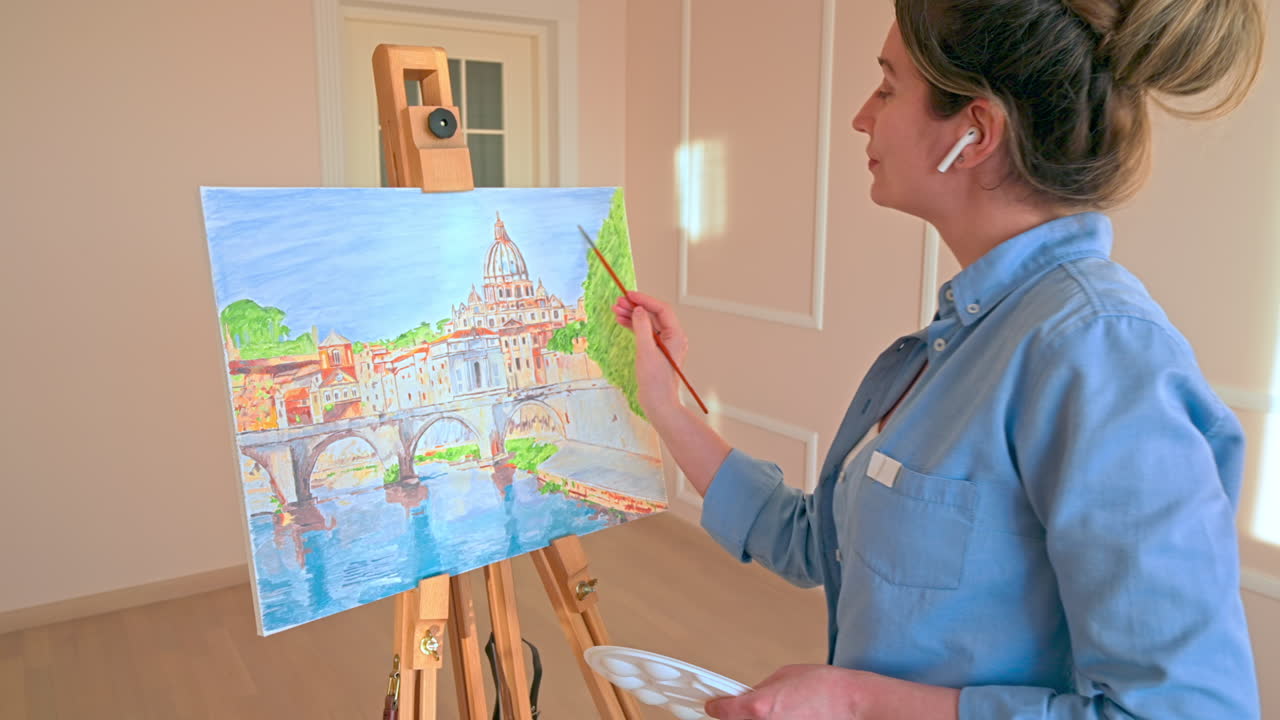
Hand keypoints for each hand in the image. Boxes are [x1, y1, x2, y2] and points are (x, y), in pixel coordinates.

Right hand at [611, 291, 687, 416]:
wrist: (658, 404)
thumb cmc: (656, 381)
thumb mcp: (646, 351)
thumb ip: (642, 327)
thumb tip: (639, 309)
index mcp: (676, 336)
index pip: (662, 310)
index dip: (645, 300)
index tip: (629, 295)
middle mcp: (672, 338)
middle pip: (654, 315)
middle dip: (636, 307)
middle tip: (619, 302)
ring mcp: (664, 345)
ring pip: (648, 324)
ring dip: (633, 316)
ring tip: (616, 310)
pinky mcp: (655, 352)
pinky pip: (645, 334)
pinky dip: (634, 327)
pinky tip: (622, 321)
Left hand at [705, 665, 959, 719]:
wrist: (856, 706)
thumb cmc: (827, 689)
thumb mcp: (785, 675)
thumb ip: (760, 688)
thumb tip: (748, 696)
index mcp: (757, 707)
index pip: (721, 712)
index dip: (716, 707)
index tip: (714, 707)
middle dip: (738, 717)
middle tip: (745, 711)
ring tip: (778, 713)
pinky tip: (787, 717)